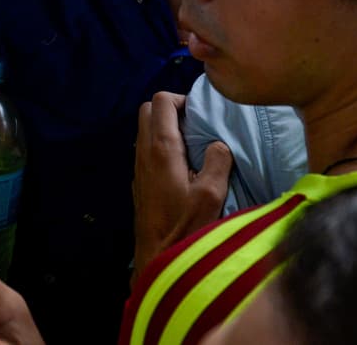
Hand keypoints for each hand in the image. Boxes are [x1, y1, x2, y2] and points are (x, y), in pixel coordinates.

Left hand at [132, 93, 231, 282]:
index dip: (181, 99)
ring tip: (192, 145)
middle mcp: (144, 152)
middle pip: (148, 110)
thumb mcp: (211, 194)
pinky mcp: (139, 182)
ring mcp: (138, 167)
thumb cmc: (186, 227)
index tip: (200, 113)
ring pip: (144, 130)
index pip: (161, 101)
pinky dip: (160, 146)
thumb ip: (217, 162)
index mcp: (161, 148)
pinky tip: (181, 166)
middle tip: (195, 124)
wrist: (157, 258)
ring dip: (164, 128)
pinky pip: (145, 150)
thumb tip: (218, 144)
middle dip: (170, 109)